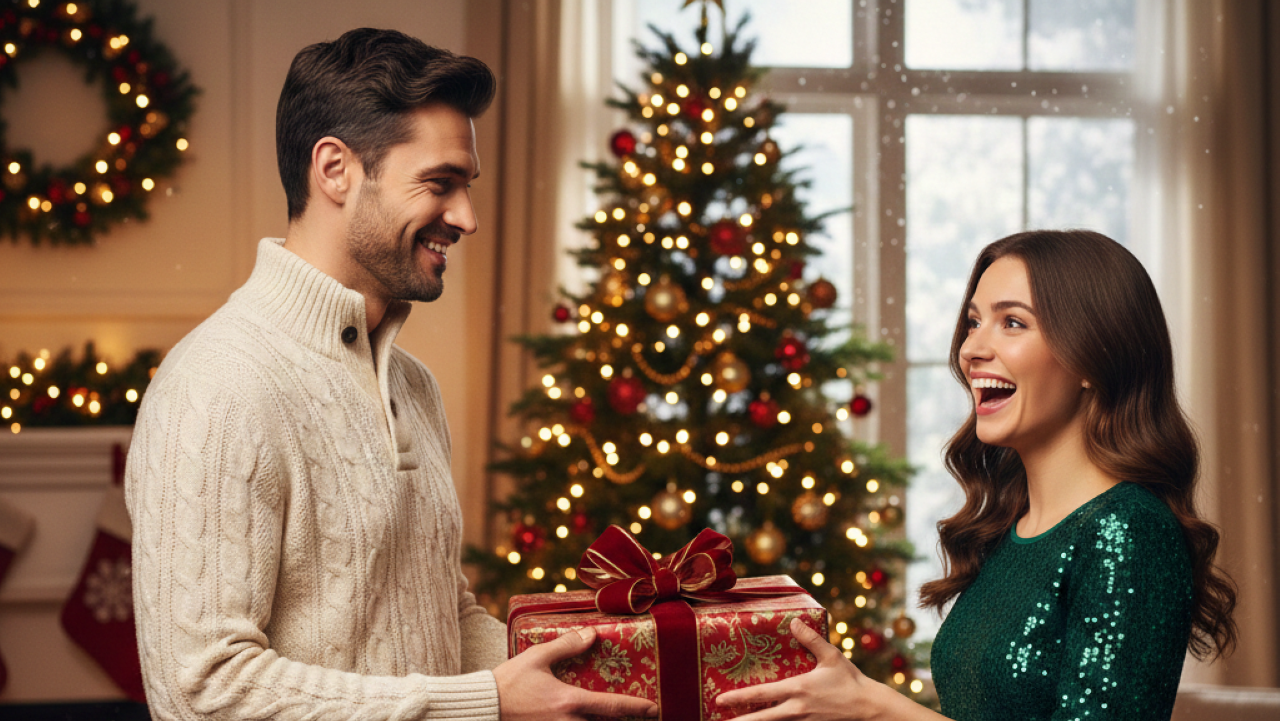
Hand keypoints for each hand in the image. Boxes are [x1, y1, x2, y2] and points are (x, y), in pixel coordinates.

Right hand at [493, 627, 657, 719]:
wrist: (482, 710)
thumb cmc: (507, 683)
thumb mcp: (536, 658)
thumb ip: (566, 646)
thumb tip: (592, 633)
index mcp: (570, 703)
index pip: (612, 707)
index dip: (636, 708)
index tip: (654, 708)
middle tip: (640, 715)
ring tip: (612, 717)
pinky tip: (583, 719)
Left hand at [715, 618, 881, 720]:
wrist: (869, 708)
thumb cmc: (850, 681)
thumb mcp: (831, 657)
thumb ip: (811, 639)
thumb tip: (794, 621)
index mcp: (798, 689)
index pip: (762, 695)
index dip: (740, 697)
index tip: (721, 700)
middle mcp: (796, 709)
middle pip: (761, 720)